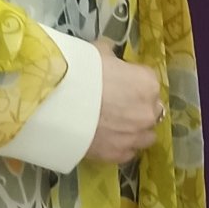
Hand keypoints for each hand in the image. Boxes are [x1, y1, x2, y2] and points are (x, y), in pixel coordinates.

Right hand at [86, 38, 164, 164]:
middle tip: (115, 105)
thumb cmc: (80, 73)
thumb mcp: (97, 52)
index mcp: (147, 83)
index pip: (148, 81)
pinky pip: (128, 152)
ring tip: (115, 126)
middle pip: (150, 110)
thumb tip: (108, 53)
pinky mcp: (119, 155)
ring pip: (146, 135)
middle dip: (137, 108)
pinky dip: (120, 146)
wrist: (58, 104)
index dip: (133, 82)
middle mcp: (149, 112)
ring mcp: (135, 136)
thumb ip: (110, 55)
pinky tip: (106, 140)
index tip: (118, 83)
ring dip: (135, 130)